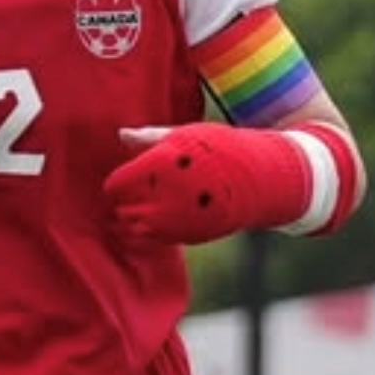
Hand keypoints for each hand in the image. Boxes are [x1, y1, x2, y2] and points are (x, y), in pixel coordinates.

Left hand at [104, 121, 310, 244]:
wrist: (259, 178)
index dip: (115, 184)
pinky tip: (162, 218)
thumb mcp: (186, 136)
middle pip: (124, 209)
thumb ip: (151, 138)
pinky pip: (156, 239)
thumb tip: (120, 135)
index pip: (119, 183)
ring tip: (146, 208)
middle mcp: (168, 193)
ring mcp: (178, 218)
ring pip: (137, 227)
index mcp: (163, 163)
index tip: (119, 183)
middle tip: (133, 194)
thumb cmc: (218, 150)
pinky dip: (151, 231)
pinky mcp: (189, 235)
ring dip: (135, 219)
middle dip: (125, 202)